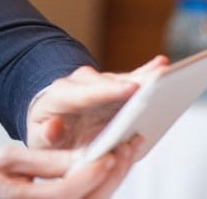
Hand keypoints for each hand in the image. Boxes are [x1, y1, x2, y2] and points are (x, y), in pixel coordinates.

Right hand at [0, 136, 140, 198]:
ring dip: (114, 180)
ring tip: (126, 153)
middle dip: (111, 176)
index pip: (65, 191)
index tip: (106, 156)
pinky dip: (107, 185)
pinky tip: (116, 167)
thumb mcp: (10, 158)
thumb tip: (82, 158)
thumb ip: (46, 160)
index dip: (88, 175)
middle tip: (125, 150)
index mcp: (20, 198)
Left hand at [26, 56, 166, 148]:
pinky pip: (131, 81)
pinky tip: (162, 64)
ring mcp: (98, 86)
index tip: (131, 88)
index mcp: (59, 98)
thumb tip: (53, 128)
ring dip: (145, 77)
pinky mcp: (113, 89)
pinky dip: (146, 74)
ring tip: (168, 72)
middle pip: (108, 82)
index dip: (107, 91)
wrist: (46, 123)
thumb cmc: (45, 135)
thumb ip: (47, 136)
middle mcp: (80, 85)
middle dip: (133, 81)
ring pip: (123, 80)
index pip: (83, 94)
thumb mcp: (38, 141)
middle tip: (158, 79)